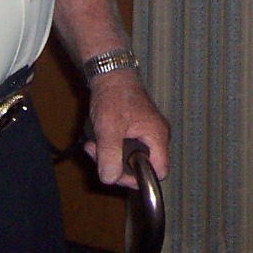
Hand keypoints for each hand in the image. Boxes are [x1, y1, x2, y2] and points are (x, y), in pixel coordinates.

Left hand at [83, 69, 169, 187]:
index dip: (138, 178)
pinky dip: (110, 147)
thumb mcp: (109, 128)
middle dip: (116, 165)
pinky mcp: (136, 129)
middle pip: (141, 167)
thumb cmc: (114, 94)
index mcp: (157, 136)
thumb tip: (110, 179)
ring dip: (110, 156)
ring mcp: (146, 133)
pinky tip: (97, 140)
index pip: (159, 171)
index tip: (116, 174)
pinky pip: (125, 148)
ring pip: (130, 158)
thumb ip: (110, 155)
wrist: (109, 72)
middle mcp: (156, 136)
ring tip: (94, 145)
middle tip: (98, 155)